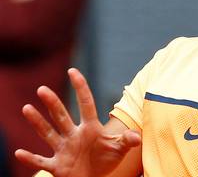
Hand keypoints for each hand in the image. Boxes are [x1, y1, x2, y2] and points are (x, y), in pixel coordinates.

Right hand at [14, 68, 140, 176]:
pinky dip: (31, 159)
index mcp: (90, 128)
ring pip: (48, 133)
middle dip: (53, 104)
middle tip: (42, 89)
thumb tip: (137, 136)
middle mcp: (74, 135)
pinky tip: (20, 152)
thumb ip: (126, 140)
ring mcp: (63, 150)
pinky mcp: (56, 166)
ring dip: (37, 123)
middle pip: (61, 116)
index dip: (80, 88)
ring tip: (26, 108)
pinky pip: (41, 161)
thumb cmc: (105, 160)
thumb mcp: (118, 149)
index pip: (85, 104)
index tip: (72, 71)